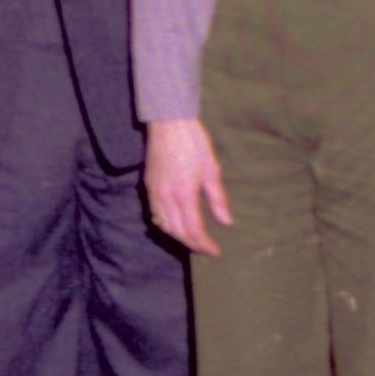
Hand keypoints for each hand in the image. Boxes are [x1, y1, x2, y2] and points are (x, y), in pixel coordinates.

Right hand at [142, 118, 230, 257]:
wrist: (169, 123)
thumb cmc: (194, 143)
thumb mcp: (212, 170)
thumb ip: (218, 199)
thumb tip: (226, 222)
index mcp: (184, 194)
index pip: (194, 229)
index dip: (204, 244)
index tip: (215, 252)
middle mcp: (166, 197)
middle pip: (178, 232)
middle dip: (192, 244)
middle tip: (206, 249)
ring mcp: (154, 192)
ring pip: (164, 225)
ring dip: (178, 237)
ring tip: (193, 240)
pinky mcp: (148, 186)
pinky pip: (155, 214)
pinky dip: (165, 225)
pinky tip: (175, 225)